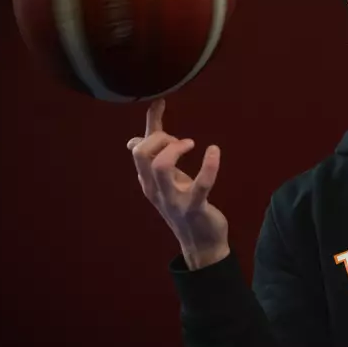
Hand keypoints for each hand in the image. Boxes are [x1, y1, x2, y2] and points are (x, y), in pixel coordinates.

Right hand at [127, 98, 229, 269]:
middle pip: (141, 154)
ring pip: (160, 166)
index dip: (150, 122)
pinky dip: (208, 165)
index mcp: (148, 181)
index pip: (138, 147)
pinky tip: (214, 151)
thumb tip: (133, 140)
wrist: (201, 244)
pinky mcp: (194, 208)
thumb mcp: (168, 180)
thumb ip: (155, 157)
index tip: (160, 102)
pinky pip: (201, 184)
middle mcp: (155, 189)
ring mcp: (172, 199)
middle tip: (182, 141)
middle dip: (159, 138)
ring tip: (191, 144)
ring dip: (175, 148)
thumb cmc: (184, 207)